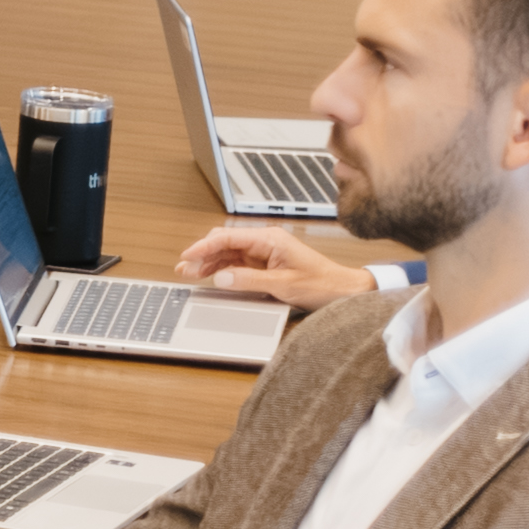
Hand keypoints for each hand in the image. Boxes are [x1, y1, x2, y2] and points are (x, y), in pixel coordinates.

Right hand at [176, 221, 372, 312]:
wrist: (344, 291)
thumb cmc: (323, 283)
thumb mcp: (284, 285)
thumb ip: (249, 280)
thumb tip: (221, 278)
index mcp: (270, 239)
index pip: (228, 237)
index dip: (204, 246)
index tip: (188, 256)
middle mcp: (265, 243)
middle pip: (224, 243)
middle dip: (202, 255)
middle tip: (185, 269)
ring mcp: (264, 254)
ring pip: (227, 254)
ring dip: (209, 263)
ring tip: (190, 274)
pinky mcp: (265, 266)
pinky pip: (236, 265)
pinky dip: (221, 270)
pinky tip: (209, 277)